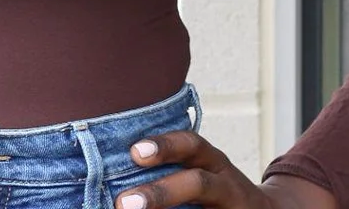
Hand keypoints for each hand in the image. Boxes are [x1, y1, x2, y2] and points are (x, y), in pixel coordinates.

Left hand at [114, 132, 337, 208]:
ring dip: (167, 207)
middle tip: (123, 204)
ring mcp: (235, 207)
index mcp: (213, 161)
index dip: (165, 146)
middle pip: (197, 184)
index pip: (192, 145)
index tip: (134, 152)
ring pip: (204, 201)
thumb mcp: (200, 169)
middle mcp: (227, 184)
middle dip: (160, 193)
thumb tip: (113, 173)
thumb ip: (169, 167)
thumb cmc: (214, 188)